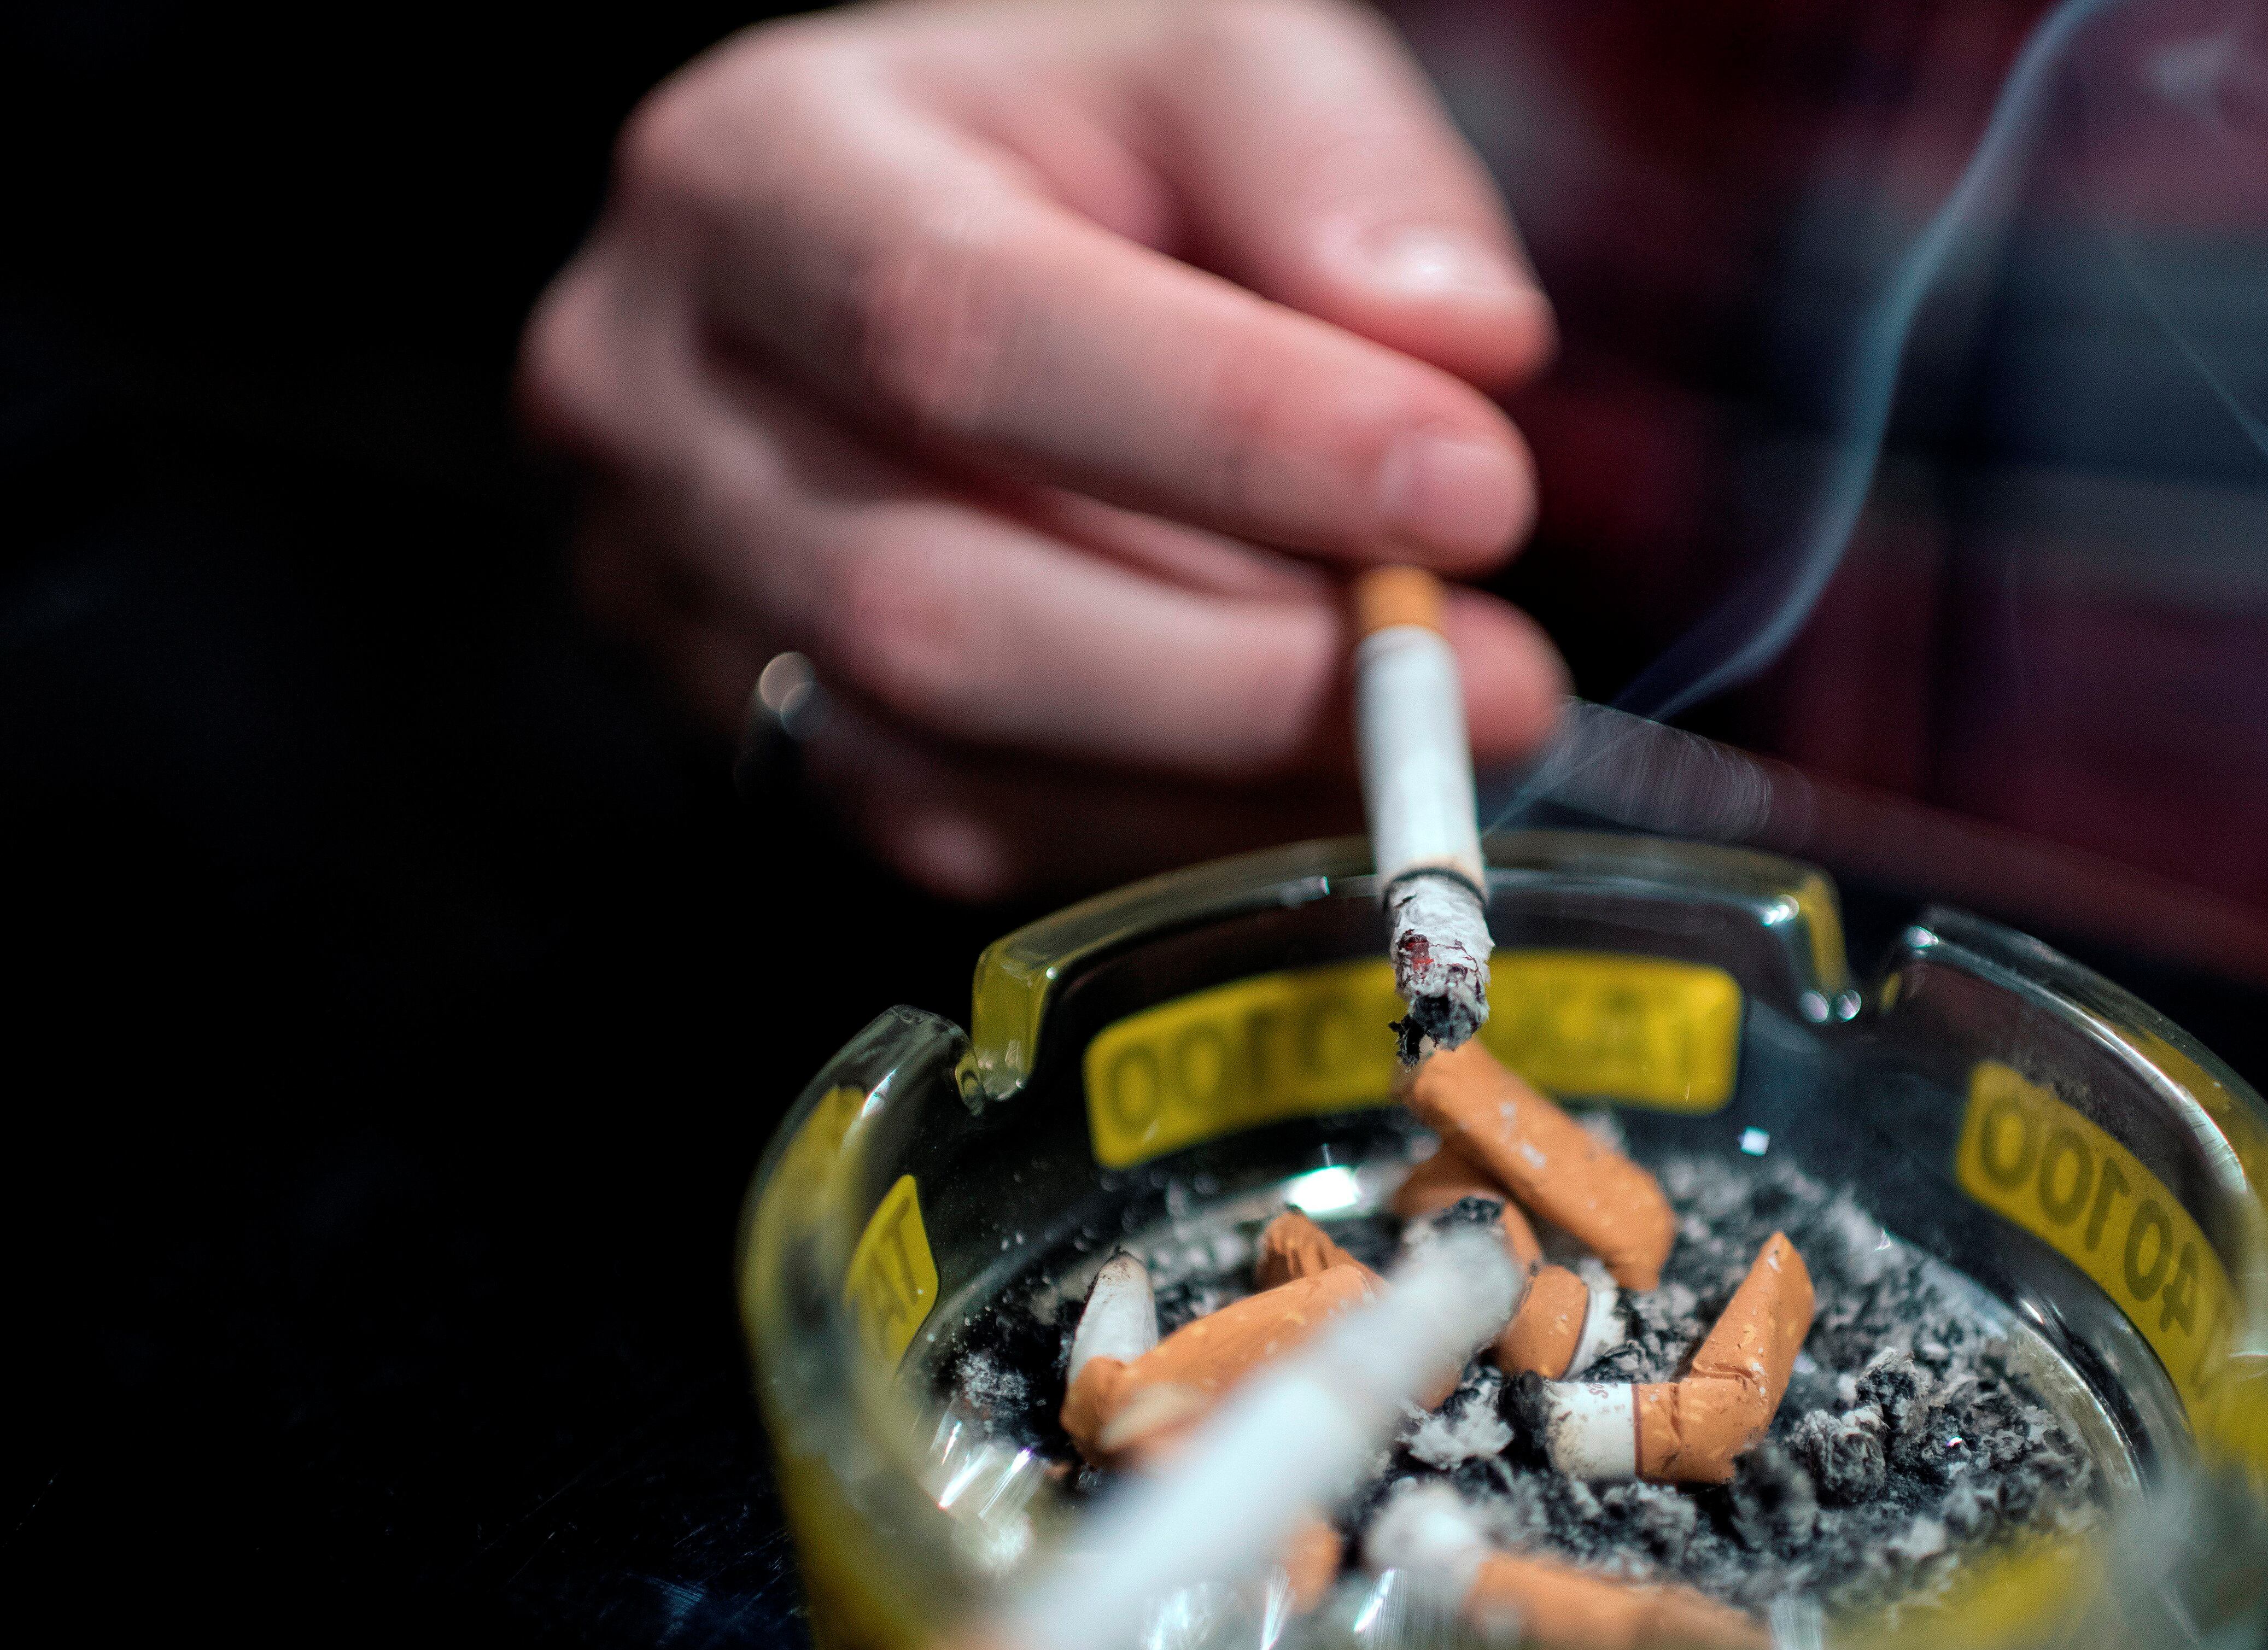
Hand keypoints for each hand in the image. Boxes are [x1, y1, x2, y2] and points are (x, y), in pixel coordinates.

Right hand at [523, 0, 1565, 898]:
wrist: (893, 246)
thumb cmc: (1063, 152)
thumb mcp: (1207, 54)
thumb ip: (1338, 163)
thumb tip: (1463, 345)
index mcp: (755, 172)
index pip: (966, 327)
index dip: (1232, 432)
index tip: (1470, 488)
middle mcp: (664, 396)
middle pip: (929, 596)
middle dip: (1241, 668)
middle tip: (1484, 676)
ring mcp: (684, 591)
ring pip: (943, 753)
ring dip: (1218, 769)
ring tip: (1422, 725)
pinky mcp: (756, 730)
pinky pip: (961, 834)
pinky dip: (1162, 826)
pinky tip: (1297, 774)